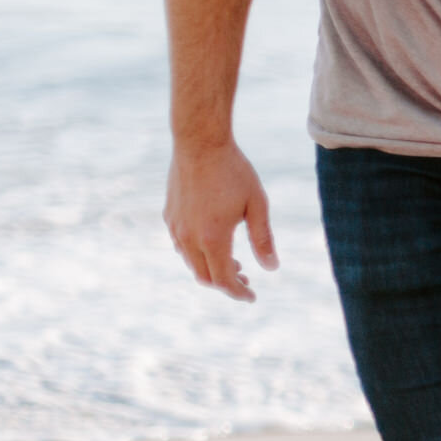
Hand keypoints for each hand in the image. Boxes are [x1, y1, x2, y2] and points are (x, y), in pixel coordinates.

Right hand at [163, 140, 277, 301]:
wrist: (199, 143)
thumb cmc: (233, 171)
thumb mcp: (257, 205)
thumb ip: (263, 239)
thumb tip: (271, 268)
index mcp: (212, 238)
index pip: (224, 280)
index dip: (239, 292)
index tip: (252, 297)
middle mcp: (188, 237)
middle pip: (205, 276)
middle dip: (226, 283)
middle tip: (246, 279)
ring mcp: (175, 226)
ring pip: (191, 262)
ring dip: (211, 268)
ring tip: (233, 262)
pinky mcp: (169, 215)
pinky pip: (181, 246)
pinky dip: (198, 254)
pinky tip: (213, 244)